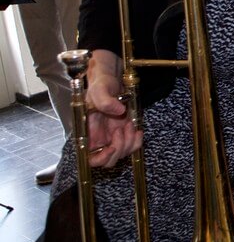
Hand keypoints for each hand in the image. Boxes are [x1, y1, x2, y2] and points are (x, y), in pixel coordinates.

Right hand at [84, 50, 141, 166]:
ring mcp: (112, 137)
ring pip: (122, 154)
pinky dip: (137, 140)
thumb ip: (105, 100)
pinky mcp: (124, 133)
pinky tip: (137, 129)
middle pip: (109, 161)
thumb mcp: (100, 89)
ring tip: (129, 124)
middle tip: (122, 130)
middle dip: (120, 148)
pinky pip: (132, 145)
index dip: (101, 159)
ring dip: (129, 142)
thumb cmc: (101, 85)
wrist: (111, 80)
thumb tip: (118, 110)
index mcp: (88, 134)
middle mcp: (99, 139)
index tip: (112, 147)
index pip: (90, 159)